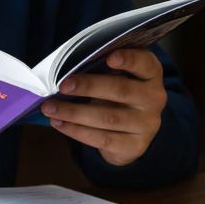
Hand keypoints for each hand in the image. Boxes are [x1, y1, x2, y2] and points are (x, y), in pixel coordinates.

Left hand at [41, 48, 165, 166]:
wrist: (132, 133)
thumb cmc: (118, 95)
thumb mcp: (117, 77)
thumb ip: (102, 68)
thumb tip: (67, 68)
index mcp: (151, 75)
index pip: (145, 63)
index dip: (129, 60)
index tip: (109, 58)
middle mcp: (154, 99)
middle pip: (121, 90)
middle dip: (89, 87)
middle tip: (63, 85)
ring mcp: (147, 124)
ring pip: (108, 118)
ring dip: (75, 112)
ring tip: (50, 108)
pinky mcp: (135, 146)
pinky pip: (102, 139)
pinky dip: (76, 131)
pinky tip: (58, 123)